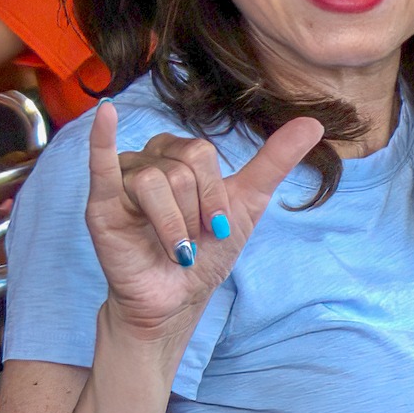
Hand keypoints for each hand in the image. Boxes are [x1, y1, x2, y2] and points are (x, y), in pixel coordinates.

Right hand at [77, 110, 324, 347]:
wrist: (177, 299)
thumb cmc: (207, 252)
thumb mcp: (246, 204)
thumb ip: (274, 162)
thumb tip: (313, 123)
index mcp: (179, 156)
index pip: (201, 154)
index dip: (213, 194)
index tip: (216, 227)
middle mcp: (148, 160)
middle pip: (179, 167)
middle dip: (194, 210)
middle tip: (191, 240)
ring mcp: (121, 181)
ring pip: (152, 182)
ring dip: (171, 225)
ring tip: (172, 248)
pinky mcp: (100, 204)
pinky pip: (101, 164)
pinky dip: (102, 139)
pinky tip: (107, 114)